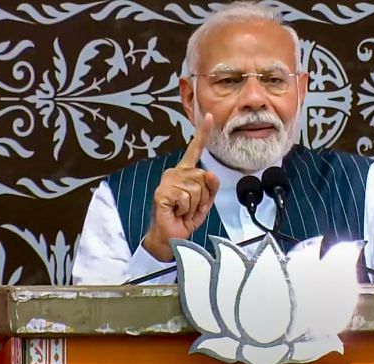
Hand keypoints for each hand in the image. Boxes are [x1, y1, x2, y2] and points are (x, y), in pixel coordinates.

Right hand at [143, 113, 219, 260]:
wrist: (170, 237)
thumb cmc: (184, 219)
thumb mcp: (204, 202)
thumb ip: (211, 187)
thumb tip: (211, 173)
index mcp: (185, 172)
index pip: (195, 150)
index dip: (203, 133)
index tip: (209, 117)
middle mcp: (175, 173)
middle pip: (204, 177)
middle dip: (203, 197)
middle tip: (189, 207)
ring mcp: (167, 181)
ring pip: (197, 189)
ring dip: (194, 205)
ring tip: (183, 210)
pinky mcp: (162, 192)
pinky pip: (186, 198)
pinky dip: (185, 209)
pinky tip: (176, 211)